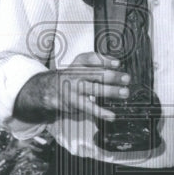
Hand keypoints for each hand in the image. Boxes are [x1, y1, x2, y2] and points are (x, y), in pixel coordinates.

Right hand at [13, 52, 130, 124]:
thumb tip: (115, 62)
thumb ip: (95, 63)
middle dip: (113, 76)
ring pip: (94, 90)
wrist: (47, 90)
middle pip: (95, 74)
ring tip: (124, 93)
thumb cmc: (70, 77)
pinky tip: (111, 115)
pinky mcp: (73, 103)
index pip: (90, 59)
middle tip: (126, 78)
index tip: (117, 63)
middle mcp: (75, 75)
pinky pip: (89, 108)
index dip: (104, 60)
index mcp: (77, 65)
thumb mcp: (78, 66)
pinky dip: (101, 112)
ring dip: (111, 91)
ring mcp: (74, 89)